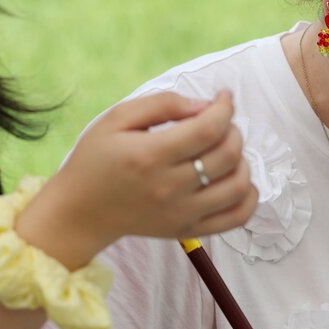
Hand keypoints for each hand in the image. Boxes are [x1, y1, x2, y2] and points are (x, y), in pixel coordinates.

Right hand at [16, 91, 259, 267]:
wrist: (80, 212)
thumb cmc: (97, 159)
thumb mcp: (117, 119)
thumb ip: (163, 104)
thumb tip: (206, 106)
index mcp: (150, 156)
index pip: (208, 129)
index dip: (225, 107)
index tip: (224, 97)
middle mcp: (169, 188)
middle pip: (228, 154)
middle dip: (233, 129)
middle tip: (219, 122)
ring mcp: (182, 214)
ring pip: (238, 186)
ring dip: (242, 161)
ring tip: (225, 150)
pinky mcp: (188, 231)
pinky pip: (237, 217)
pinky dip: (248, 196)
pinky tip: (235, 178)